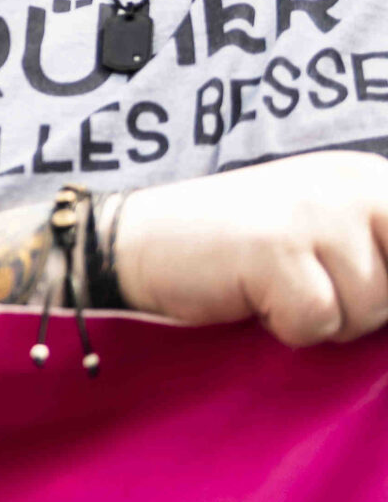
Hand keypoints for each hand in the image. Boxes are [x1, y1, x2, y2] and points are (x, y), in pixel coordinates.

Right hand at [113, 150, 387, 344]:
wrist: (136, 241)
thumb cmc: (237, 249)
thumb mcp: (326, 231)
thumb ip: (382, 249)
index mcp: (368, 176)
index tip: (366, 284)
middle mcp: (350, 184)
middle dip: (368, 303)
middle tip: (314, 286)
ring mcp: (314, 214)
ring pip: (369, 310)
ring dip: (325, 317)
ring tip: (276, 287)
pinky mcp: (277, 250)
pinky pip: (318, 321)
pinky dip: (286, 325)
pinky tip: (253, 296)